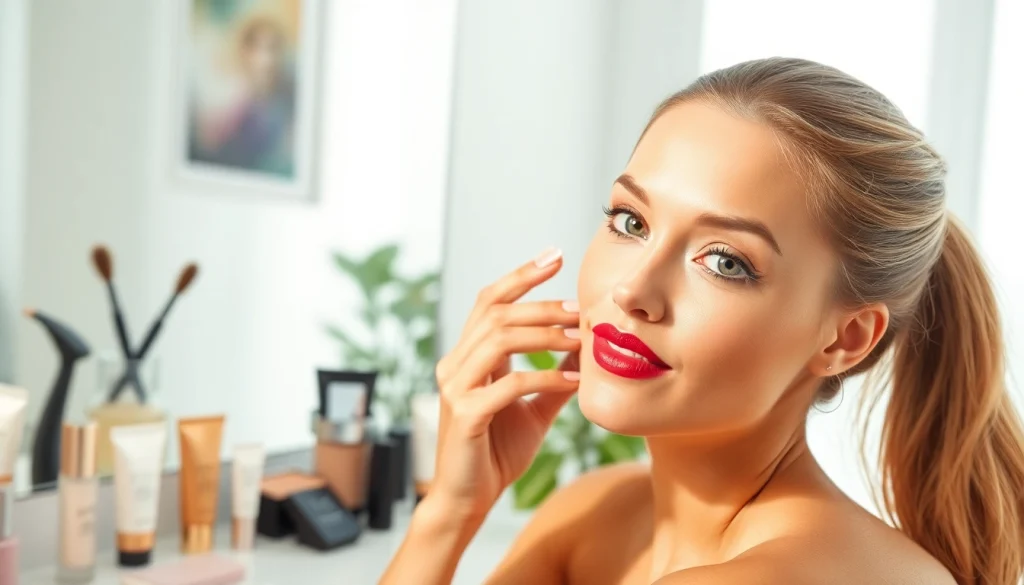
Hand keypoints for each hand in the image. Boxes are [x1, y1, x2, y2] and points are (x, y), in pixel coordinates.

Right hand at [430, 248, 580, 518]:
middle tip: (581, 308)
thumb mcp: (533, 409)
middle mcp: (455, 365)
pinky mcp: (464, 415)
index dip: (521, 275)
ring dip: (546, 335)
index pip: (490, 301)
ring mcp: (455, 388)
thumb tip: (586, 349)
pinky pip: (508, 384)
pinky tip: (573, 383)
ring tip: (582, 339)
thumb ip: (555, 377)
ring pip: (499, 339)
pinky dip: (545, 378)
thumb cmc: (497, 453)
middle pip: (497, 313)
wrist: (468, 500)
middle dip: (543, 305)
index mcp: (468, 357)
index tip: (556, 256)